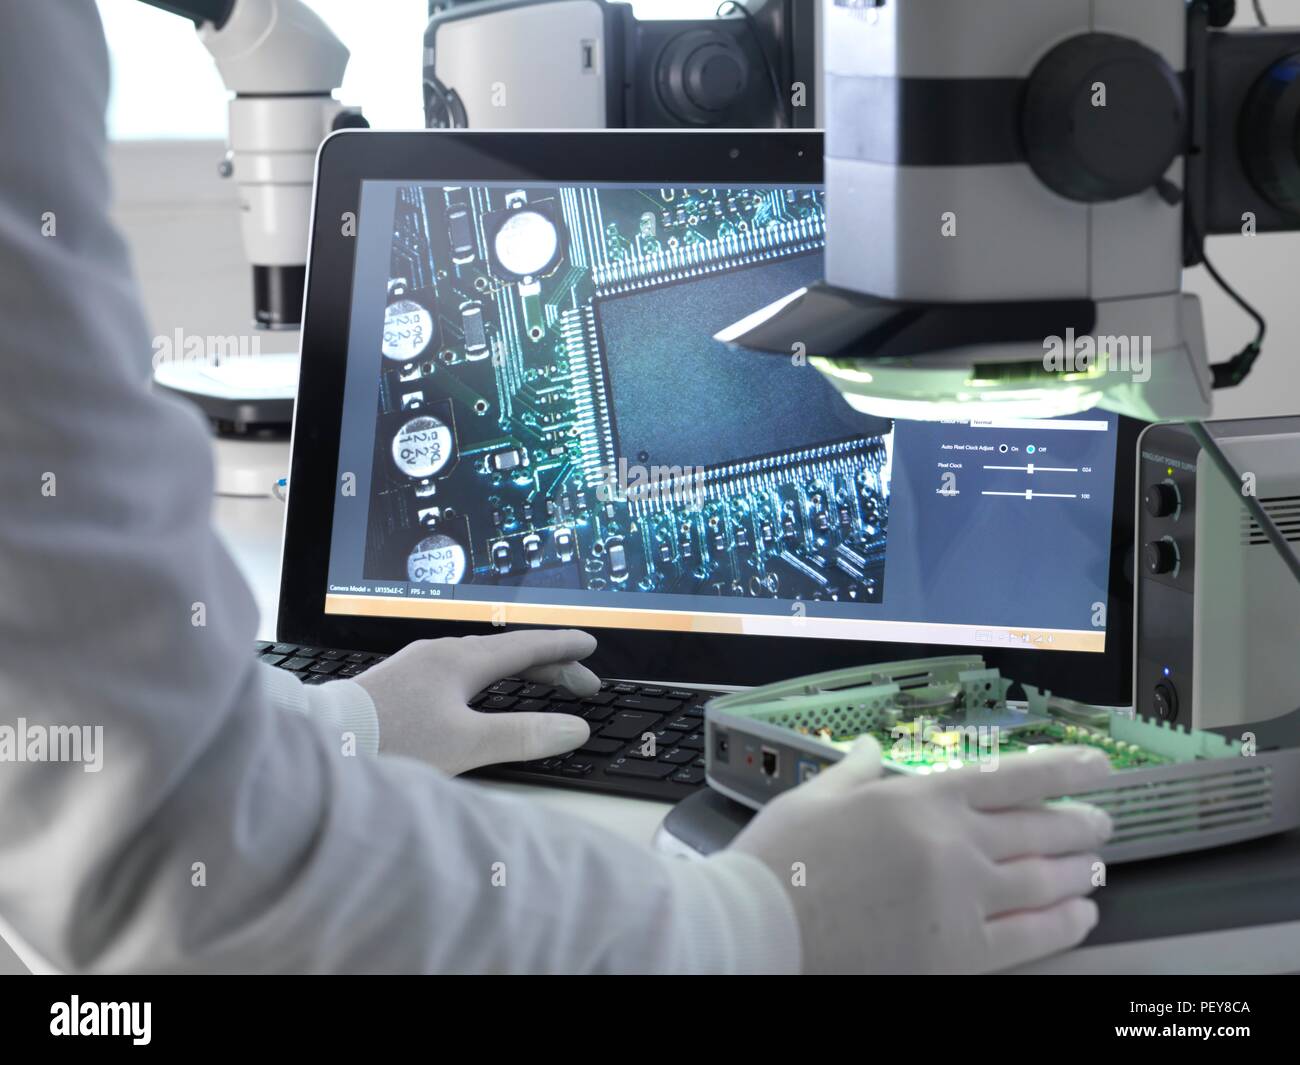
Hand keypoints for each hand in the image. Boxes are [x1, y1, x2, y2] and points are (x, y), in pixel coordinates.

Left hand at [355, 629, 597, 775]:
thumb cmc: (389, 742)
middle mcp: (439, 653)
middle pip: (507, 652)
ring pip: (482, 660)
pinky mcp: (400, 683)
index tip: (589, 645)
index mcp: (460, 659)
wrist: (320, 742)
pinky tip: (481, 694)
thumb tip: (574, 727)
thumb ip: (523, 736)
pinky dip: (489, 678)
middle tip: (582, 684)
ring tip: (541, 685)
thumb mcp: (465, 744)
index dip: (561, 648)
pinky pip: (460, 670)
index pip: (526, 647)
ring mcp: (417, 666)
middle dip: (548, 665)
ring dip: (518, 671)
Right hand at [730, 738, 1113, 973]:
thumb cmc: (781, 860)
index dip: (1063, 769)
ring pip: (1043, 880)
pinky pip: (1030, 937)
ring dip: (1078, 870)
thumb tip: (873, 748)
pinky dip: (1065, 925)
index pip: (1011, 778)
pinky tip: (1082, 916)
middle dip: (1079, 823)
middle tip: (1103, 822)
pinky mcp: (960, 952)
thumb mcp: (817, 797)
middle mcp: (953, 842)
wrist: (762, 927)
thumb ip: (856, 771)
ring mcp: (963, 898)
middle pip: (1038, 829)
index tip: (1097, 767)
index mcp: (920, 798)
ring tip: (1098, 867)